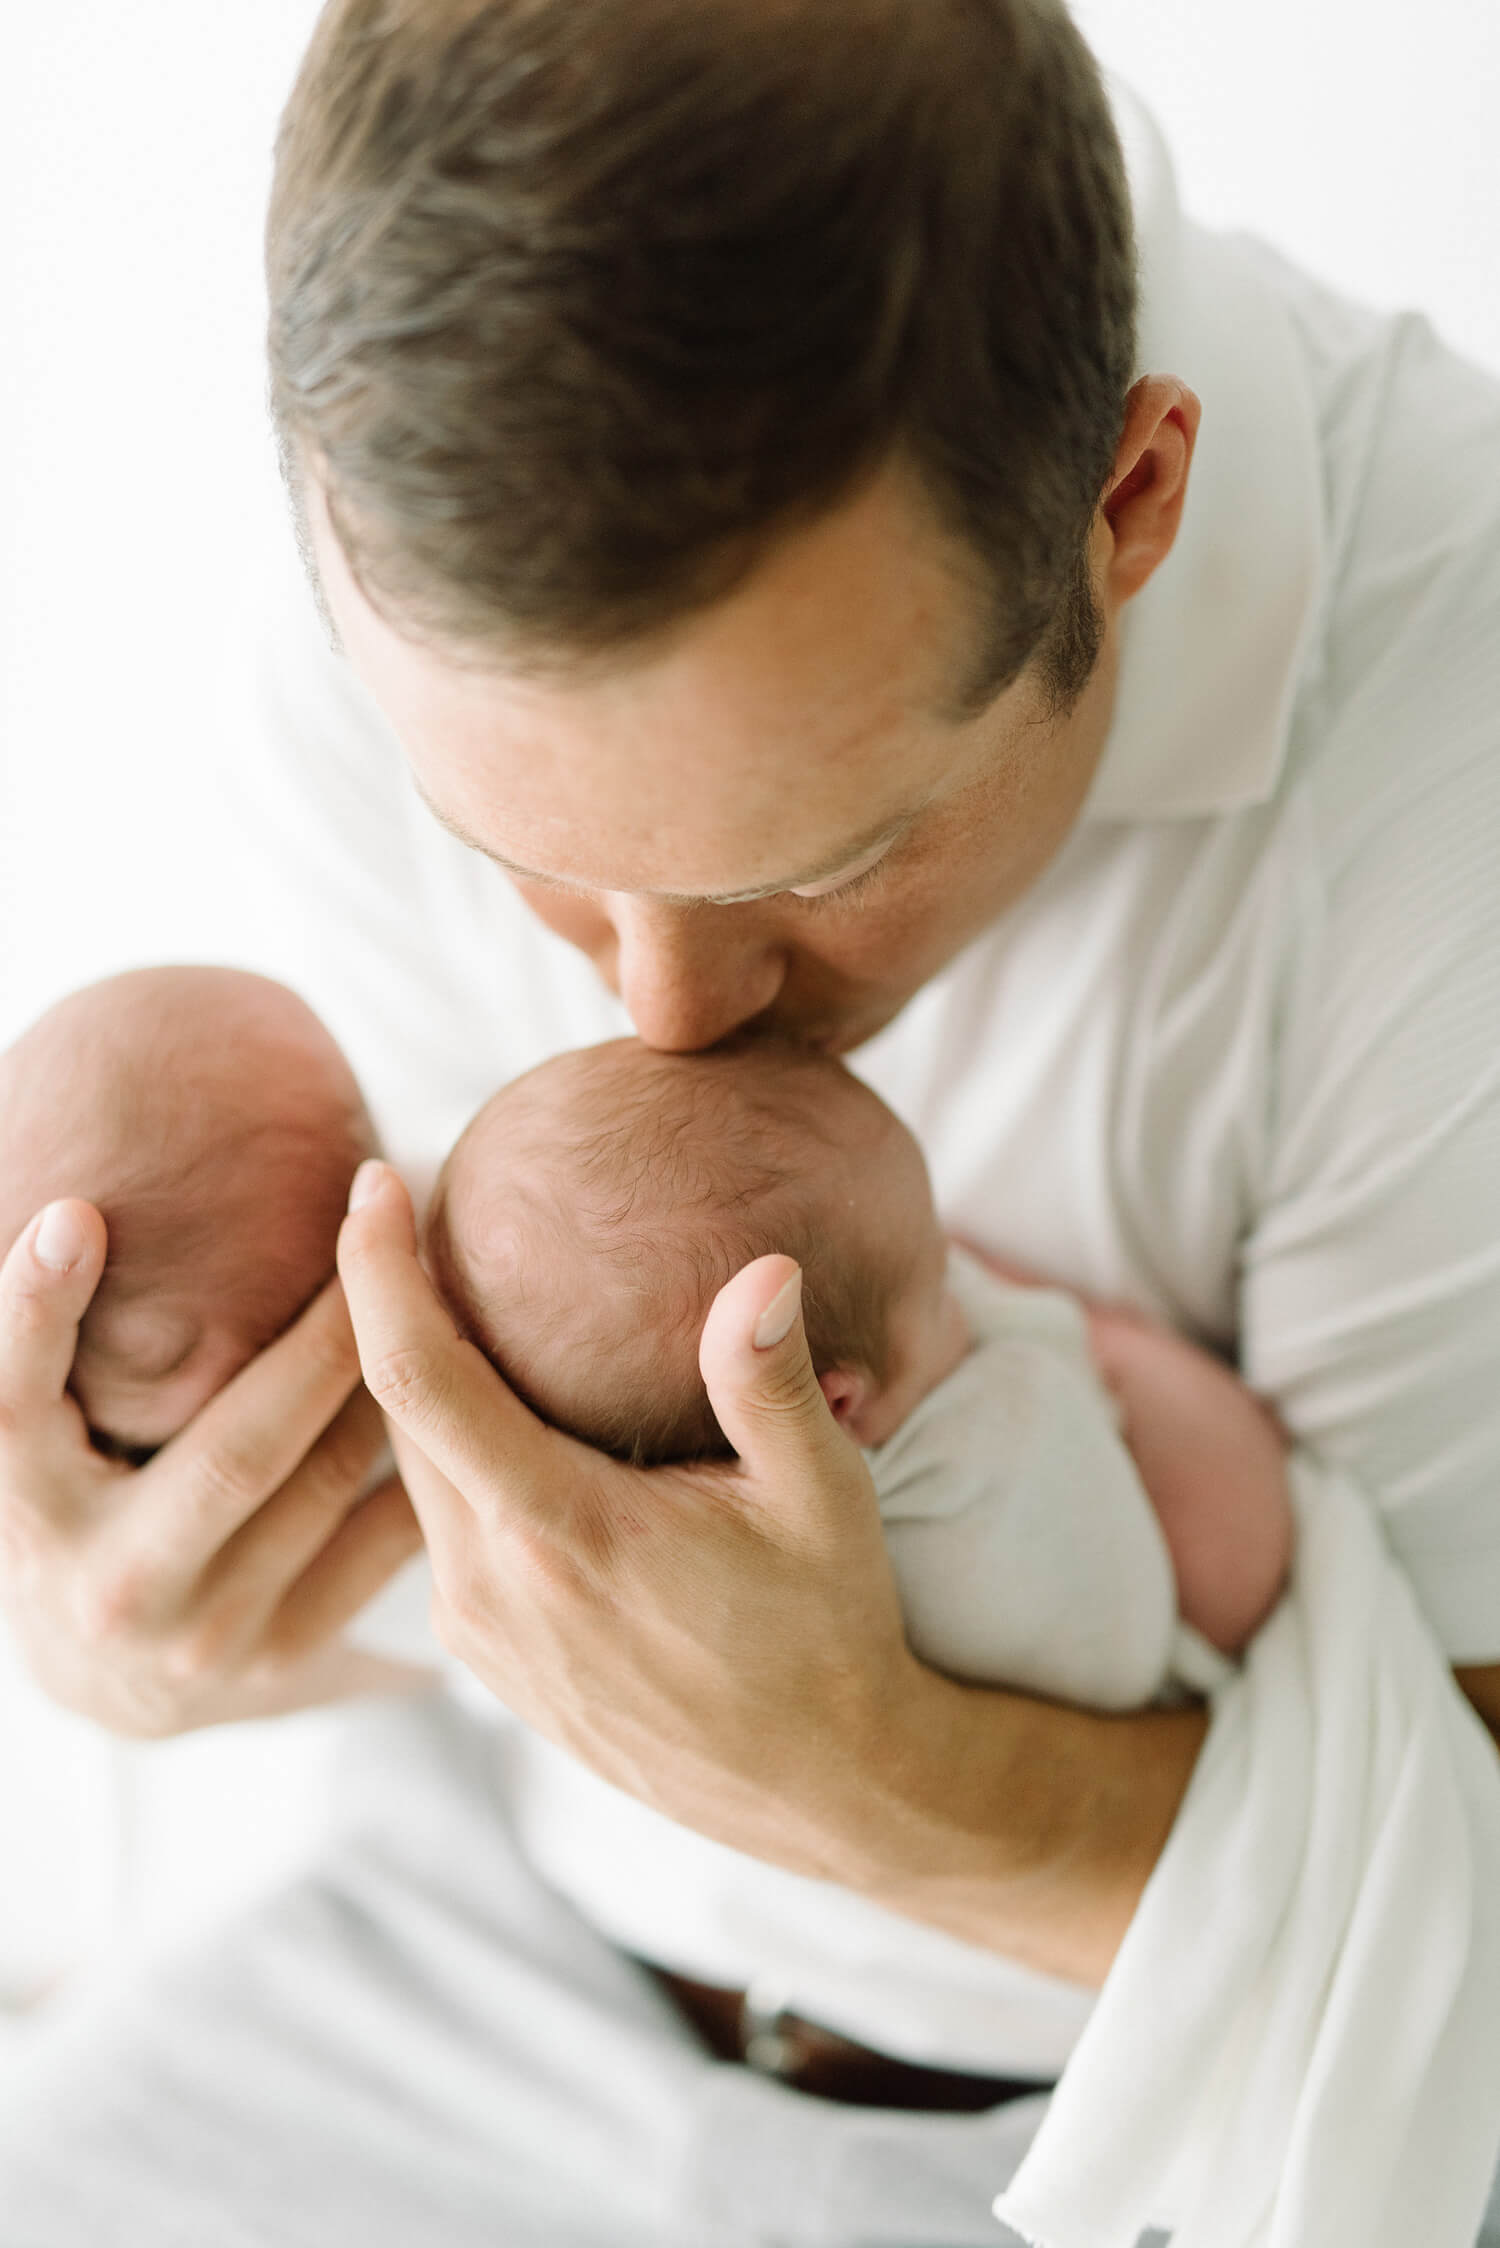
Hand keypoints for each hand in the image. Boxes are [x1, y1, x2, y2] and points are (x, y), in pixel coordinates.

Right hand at [0, 1200, 424, 1736]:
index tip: (79, 1213)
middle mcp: (115, 1585)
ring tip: (437, 1297)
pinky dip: (425, 1461)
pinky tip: (465, 1397)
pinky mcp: (284, 1660)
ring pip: (328, 1483)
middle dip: (325, 1335)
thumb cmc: (75, 1516)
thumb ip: (56, 1361)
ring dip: (392, 1385)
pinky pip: (382, 1538)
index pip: (14, 1400)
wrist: (108, 1691)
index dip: (39, 1310)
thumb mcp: (38, 1450)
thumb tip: (75, 1214)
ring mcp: (207, 1636)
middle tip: (377, 1229)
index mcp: (32, 1511)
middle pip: (238, 1447)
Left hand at [337, 1162, 926, 1881]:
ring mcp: (483, 1635)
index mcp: (559, 1532)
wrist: (821, 1788)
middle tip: (411, 1203)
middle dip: (386, 1304)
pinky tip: (494, 1413)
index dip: (377, 1269)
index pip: (419, 1375)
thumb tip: (761, 1268)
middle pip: (395, 1414)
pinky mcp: (493, 1662)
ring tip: (447, 1293)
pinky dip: (448, 1455)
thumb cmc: (829, 1631)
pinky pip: (440, 1531)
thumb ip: (775, 1382)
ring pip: (412, 1475)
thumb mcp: (824, 1499)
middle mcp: (492, 1588)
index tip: (373, 1179)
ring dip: (417, 1383)